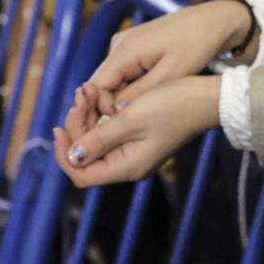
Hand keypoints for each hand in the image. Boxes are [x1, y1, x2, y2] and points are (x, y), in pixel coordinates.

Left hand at [53, 75, 221, 185]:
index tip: (57, 128)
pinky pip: (108, 130)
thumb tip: (72, 156)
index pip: (81, 174)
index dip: (64, 154)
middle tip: (80, 94)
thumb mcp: (131, 120)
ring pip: (95, 139)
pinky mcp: (138, 137)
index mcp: (126, 166)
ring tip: (88, 89)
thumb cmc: (172, 107)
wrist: (206, 98)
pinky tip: (98, 94)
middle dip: (77, 124)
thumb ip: (99, 140)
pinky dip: (100, 113)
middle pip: (85, 154)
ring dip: (87, 115)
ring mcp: (133, 151)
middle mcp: (128, 164)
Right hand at [69, 0, 254, 125]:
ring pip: (113, 81)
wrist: (213, 21)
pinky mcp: (134, 48)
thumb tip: (114, 112)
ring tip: (147, 110)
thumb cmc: (196, 44)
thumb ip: (140, 94)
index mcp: (123, 50)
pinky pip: (124, 73)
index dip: (103, 110)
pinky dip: (133, 88)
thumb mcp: (171, 74)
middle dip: (114, 106)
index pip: (96, 88)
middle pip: (102, 85)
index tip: (124, 124)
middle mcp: (118, 45)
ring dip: (125, 98)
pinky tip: (151, 96)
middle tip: (137, 122)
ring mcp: (125, 45)